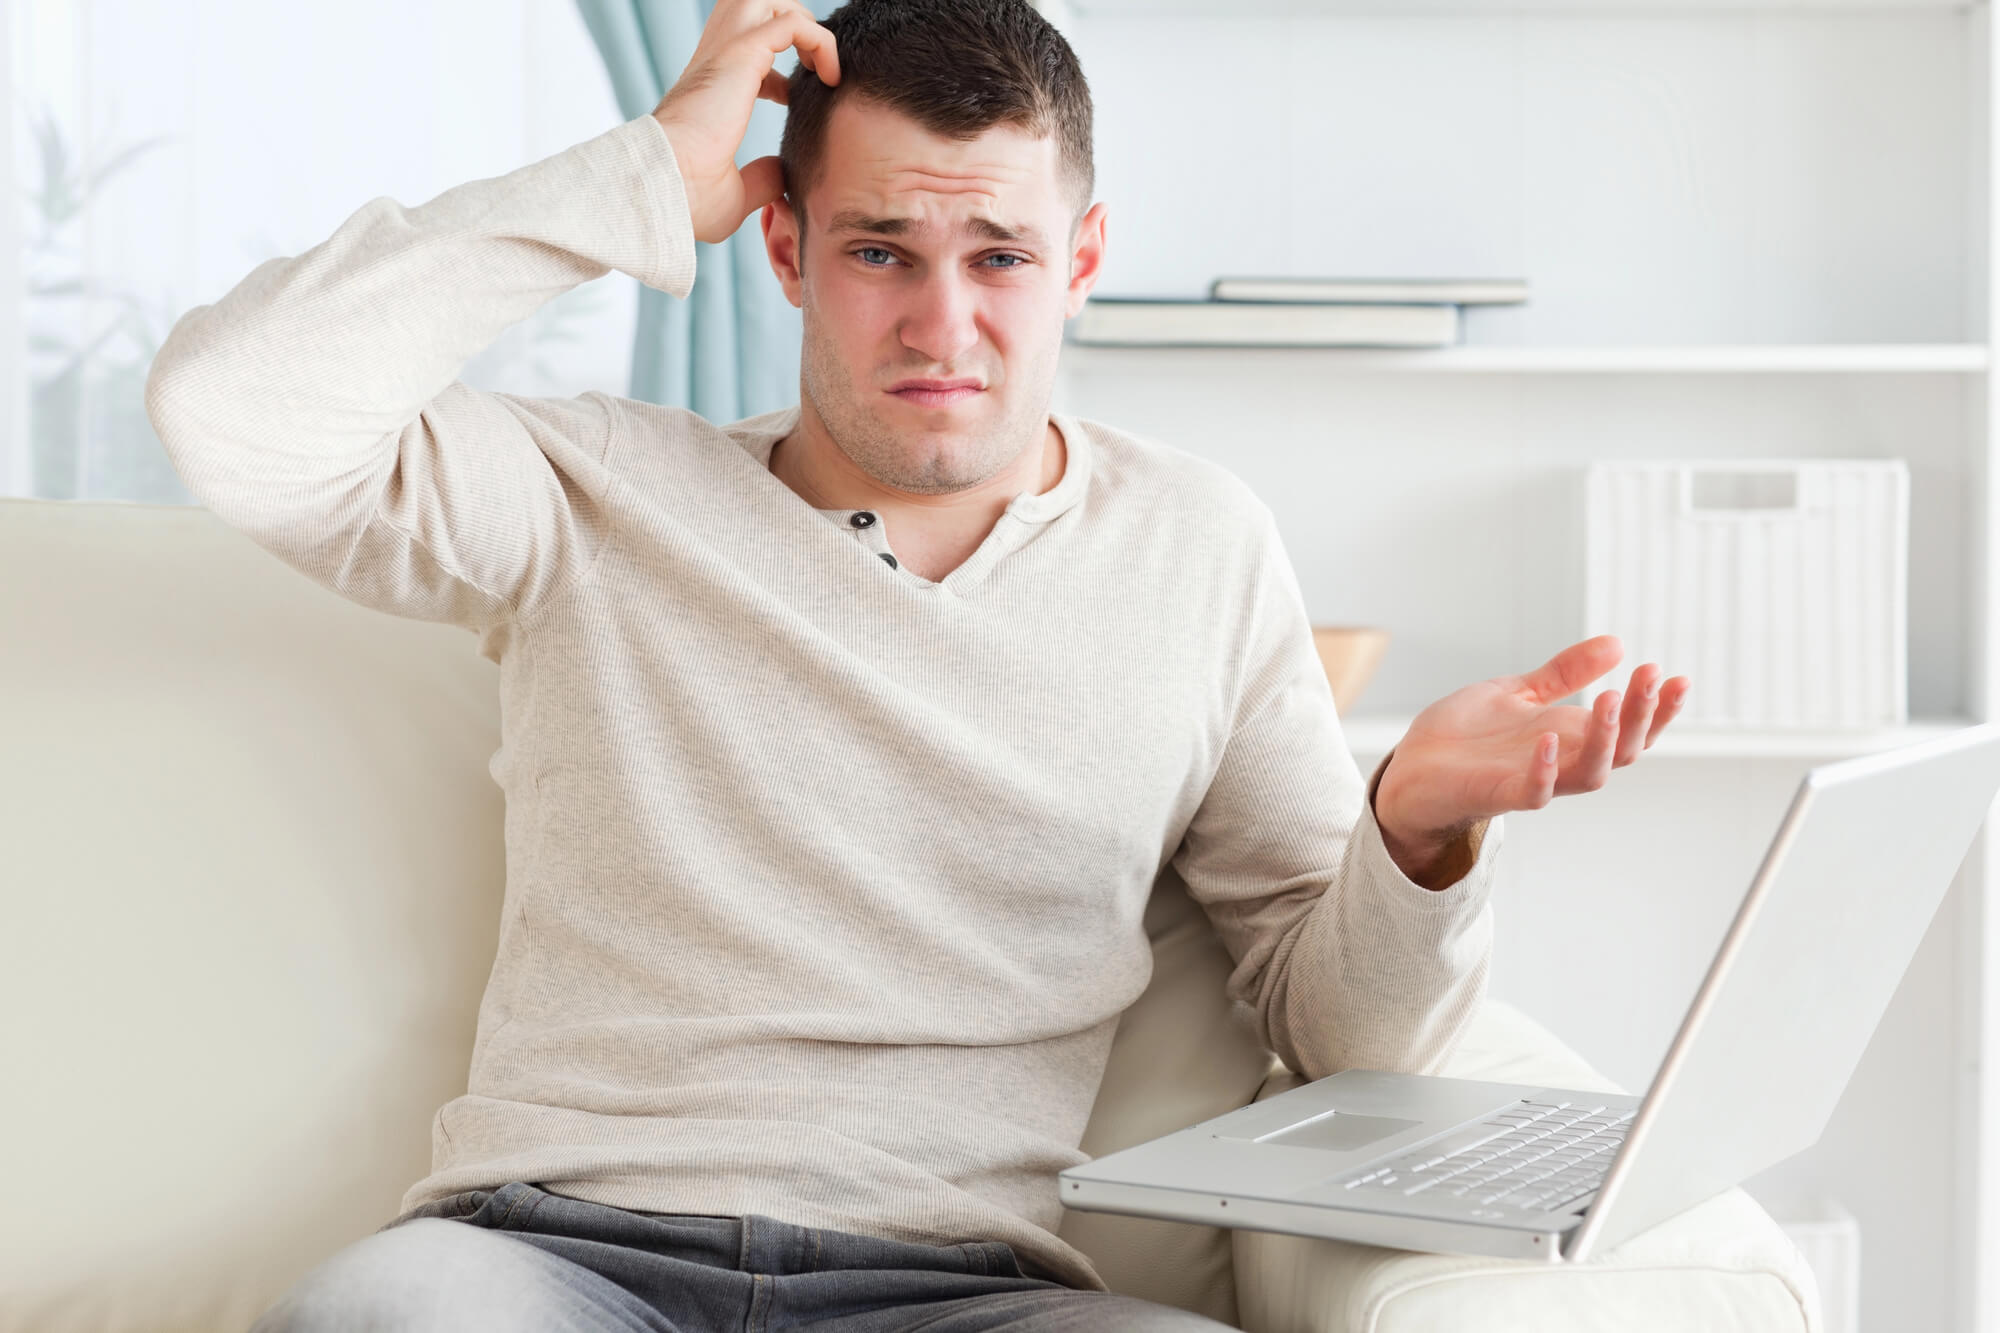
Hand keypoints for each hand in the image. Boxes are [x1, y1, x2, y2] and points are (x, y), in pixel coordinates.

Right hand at [650, 0, 840, 243]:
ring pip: (768, 1)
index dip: (776, 68)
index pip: (744, 50)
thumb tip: (782, 175)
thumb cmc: (688, 197)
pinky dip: (819, 40)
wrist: (666, 186)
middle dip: (791, 24)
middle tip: (810, 67)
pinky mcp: (741, 54)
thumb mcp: (734, 193)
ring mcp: (725, 51)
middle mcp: (713, 60)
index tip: (793, 99)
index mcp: (709, 86)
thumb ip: (761, 178)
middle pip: (754, 8)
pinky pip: (792, 23)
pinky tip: (829, 77)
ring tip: (822, 65)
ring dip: (803, 22)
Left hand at [1374, 634, 1690, 848]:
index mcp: (1571, 737)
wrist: (1413, 770)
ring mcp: (1533, 780)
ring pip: (1590, 774)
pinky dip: (1544, 771)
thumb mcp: (1520, 692)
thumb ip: (1564, 674)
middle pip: (1624, 750)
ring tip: (1611, 698)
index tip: (1676, 676)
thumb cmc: (1467, 737)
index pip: (1630, 729)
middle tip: (1653, 675)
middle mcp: (1561, 762)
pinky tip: (1548, 740)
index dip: (1657, 708)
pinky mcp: (1498, 794)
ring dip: (1605, 739)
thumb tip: (1617, 644)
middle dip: (1643, 715)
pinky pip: (1532, 794)